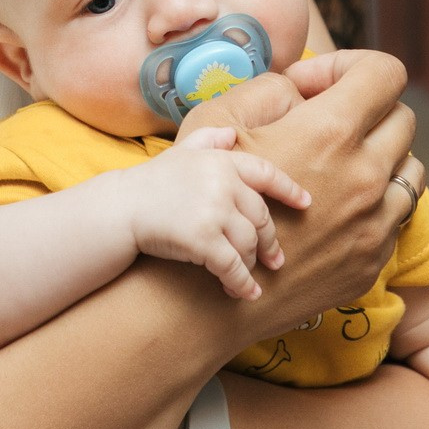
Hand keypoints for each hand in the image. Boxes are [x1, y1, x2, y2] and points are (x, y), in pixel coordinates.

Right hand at [114, 124, 309, 299]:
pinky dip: (241, 283)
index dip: (289, 190)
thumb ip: (209, 139)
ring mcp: (215, 212)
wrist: (121, 208)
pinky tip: (245, 294)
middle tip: (276, 258)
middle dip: (269, 241)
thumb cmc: (150, 181)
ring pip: (250, 243)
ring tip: (251, 274)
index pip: (267, 174)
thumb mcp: (181, 152)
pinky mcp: (203, 240)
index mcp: (222, 161)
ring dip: (252, 263)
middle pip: (261, 217)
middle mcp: (223, 184)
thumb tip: (232, 134)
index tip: (306, 203)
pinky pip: (233, 266)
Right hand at [176, 50, 417, 341]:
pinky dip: (373, 204)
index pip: (384, 73)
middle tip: (328, 122)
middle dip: (369, 111)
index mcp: (329, 133)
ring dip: (381, 158)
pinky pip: (395, 215)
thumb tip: (308, 86)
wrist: (202, 293)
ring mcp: (373, 223)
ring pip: (410, 170)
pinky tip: (330, 209)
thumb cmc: (201, 197)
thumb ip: (274, 88)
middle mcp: (364, 176)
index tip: (319, 85)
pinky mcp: (372, 260)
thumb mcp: (220, 121)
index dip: (353, 67)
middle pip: (403, 120)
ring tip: (337, 166)